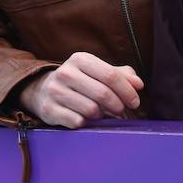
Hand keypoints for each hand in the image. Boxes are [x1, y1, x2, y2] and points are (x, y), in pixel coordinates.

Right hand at [18, 53, 143, 128]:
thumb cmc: (80, 80)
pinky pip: (77, 122)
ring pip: (91, 110)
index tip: (135, 102)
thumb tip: (138, 84)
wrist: (43, 89)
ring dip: (102, 115)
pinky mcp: (49, 110)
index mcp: (81, 59)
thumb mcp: (98, 71)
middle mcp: (66, 73)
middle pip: (102, 94)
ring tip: (101, 112)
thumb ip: (121, 75)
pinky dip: (87, 123)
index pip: (111, 75)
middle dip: (118, 105)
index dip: (127, 91)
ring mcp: (55, 91)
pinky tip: (86, 118)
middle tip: (121, 111)